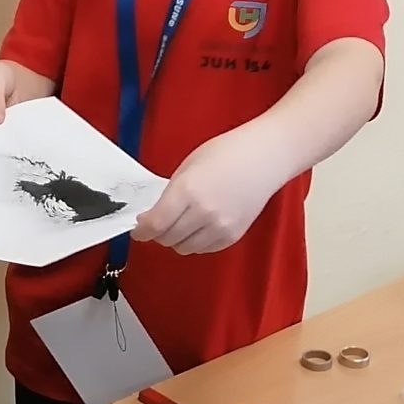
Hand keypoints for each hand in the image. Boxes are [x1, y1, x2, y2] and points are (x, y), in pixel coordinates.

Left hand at [133, 126, 288, 255]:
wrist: (264, 158)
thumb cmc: (226, 154)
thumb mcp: (188, 167)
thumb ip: (170, 194)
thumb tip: (153, 216)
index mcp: (188, 191)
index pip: (155, 224)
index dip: (141, 231)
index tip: (139, 229)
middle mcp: (203, 213)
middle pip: (167, 239)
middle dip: (157, 233)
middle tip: (158, 223)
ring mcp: (220, 227)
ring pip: (184, 248)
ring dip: (176, 239)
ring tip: (180, 223)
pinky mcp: (233, 235)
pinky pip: (204, 249)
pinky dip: (195, 242)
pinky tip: (198, 226)